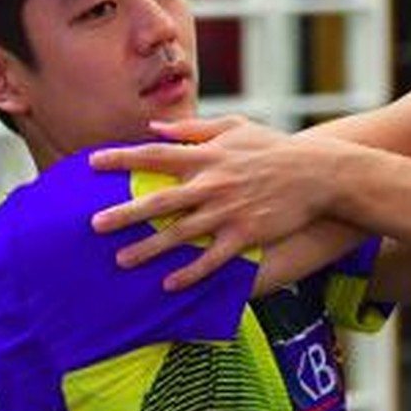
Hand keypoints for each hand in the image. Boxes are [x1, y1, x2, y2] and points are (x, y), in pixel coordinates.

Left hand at [90, 116, 318, 289]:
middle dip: (125, 213)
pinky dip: (190, 272)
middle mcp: (212, 184)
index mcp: (207, 156)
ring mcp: (228, 211)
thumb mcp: (235, 127)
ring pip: (180, 233)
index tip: (92, 163)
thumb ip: (193, 129)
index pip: (155, 155)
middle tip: (95, 225)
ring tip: (121, 261)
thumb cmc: (274, 148)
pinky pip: (212, 258)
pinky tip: (169, 284)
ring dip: (149, 248)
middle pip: (159, 200)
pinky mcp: (246, 235)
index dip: (122, 158)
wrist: (318, 173)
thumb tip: (155, 129)